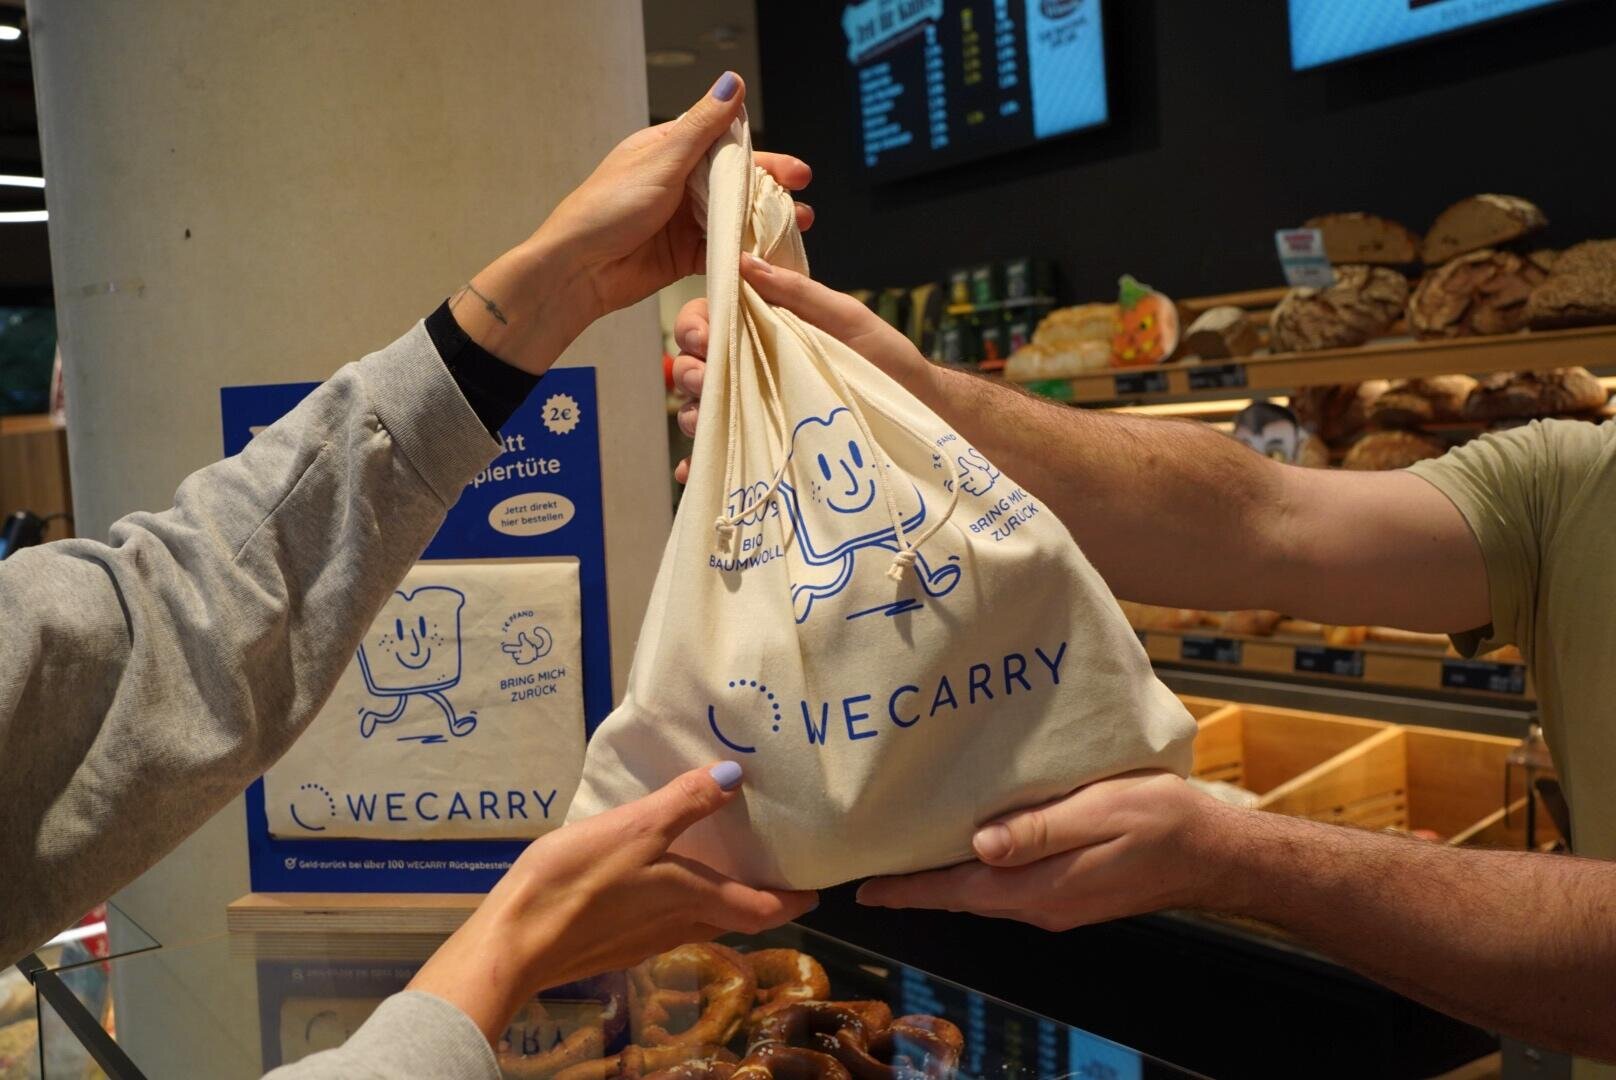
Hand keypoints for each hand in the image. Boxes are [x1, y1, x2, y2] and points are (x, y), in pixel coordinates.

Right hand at [408, 762, 817, 1042]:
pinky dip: (673, 903)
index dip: (790, 901)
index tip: (816, 891)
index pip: (758, 909)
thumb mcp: (635, 828)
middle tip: (770, 871)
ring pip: (694, 922)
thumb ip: (685, 803)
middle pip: (728, 918)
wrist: (514, 942)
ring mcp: (641, 942)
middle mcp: (676, 928)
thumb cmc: (579, 882)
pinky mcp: (609, 946)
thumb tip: (735, 775)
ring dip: (714, 901)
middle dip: (754, 898)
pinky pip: (658, 923)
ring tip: (717, 868)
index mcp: (692, 901)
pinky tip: (653, 882)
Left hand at [455, 72, 813, 374]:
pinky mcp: (683, 256)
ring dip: (764, 226)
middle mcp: (680, 184)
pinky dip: (745, 255)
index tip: (797, 172)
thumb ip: (701, 127)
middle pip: (737, 186)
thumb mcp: (660, 161)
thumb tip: (731, 83)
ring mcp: (683, 221)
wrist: (577, 271)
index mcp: (671, 151)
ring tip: (795, 233)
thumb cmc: (606, 209)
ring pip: (734, 220)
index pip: (728, 147)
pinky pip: (722, 251)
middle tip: (803, 206)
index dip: (764, 159)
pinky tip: (767, 259)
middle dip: (772, 195)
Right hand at [669, 254, 937, 481]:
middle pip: (694, 368)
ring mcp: (755, 411)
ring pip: (700, 412)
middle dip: (689, 372)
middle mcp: (752, 369)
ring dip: (694, 416)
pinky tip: (697, 471)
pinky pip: (723, 457)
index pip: (709, 320)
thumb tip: (747, 262)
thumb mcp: (848, 318)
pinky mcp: (764, 450)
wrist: (917, 414)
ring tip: (708, 423)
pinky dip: (703, 464)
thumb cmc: (887, 360)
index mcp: (765, 330)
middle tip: (705, 382)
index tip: (703, 338)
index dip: (695, 326)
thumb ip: (799, 292)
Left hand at [855, 772, 1232, 931]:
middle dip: (917, 884)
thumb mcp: (1101, 813)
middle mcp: (1042, 905)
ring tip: (910, 851)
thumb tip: (980, 846)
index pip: (957, 892)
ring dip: (947, 876)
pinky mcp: (1071, 892)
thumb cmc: (1163, 822)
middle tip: (874, 862)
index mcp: (1042, 889)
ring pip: (985, 891)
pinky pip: (1010, 884)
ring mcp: (1058, 903)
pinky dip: (980, 870)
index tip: (865, 889)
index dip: (909, 890)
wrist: (1215, 854)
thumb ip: (1041, 830)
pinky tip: (972, 846)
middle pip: (963, 895)